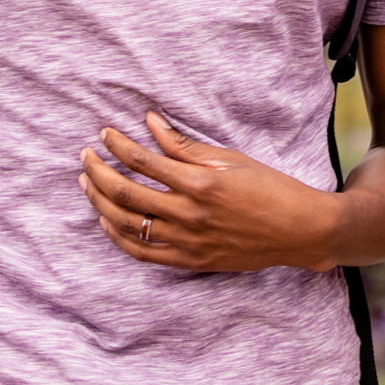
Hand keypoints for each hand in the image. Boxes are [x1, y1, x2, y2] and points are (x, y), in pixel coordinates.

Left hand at [79, 112, 340, 273]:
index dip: (117, 145)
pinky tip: (106, 219)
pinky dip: (118, 236)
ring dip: (100, 202)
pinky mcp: (190, 261)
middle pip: (125, 193)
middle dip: (97, 172)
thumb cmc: (269, 188)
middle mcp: (189, 215)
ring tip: (87, 183)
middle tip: (85, 156)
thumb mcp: (230, 159)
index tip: (104, 133)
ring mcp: (187, 242)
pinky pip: (142, 253)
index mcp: (200, 183)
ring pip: (126, 224)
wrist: (300, 231)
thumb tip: (149, 122)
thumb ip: (184, 145)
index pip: (142, 161)